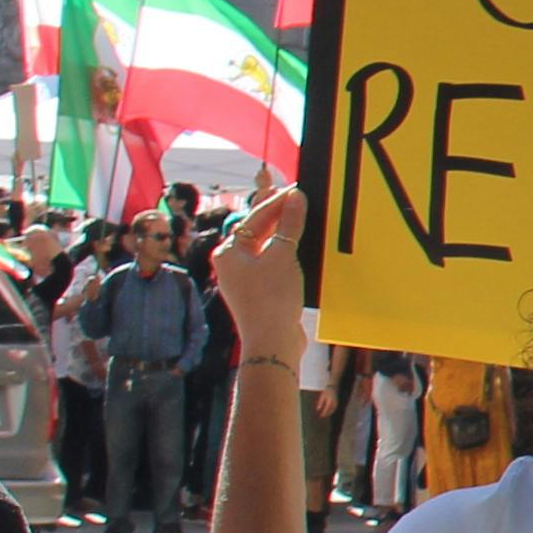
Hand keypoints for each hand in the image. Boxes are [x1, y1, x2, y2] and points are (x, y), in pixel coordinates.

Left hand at [210, 187, 306, 360]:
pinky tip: (302, 250)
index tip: (298, 191)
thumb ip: (290, 225)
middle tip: (301, 201)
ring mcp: (245, 280)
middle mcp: (232, 264)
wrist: (273, 342)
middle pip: (258, 232)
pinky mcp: (260, 292)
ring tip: (304, 221)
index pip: (255, 218)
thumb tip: (296, 198)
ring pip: (266, 248)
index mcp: (229, 252)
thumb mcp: (283, 255)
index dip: (277, 202)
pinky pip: (273, 264)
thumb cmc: (271, 298)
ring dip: (285, 235)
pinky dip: (287, 254)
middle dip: (279, 217)